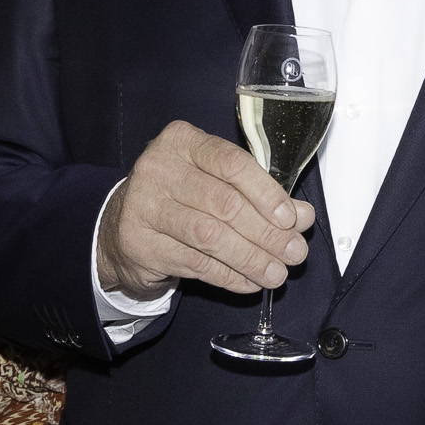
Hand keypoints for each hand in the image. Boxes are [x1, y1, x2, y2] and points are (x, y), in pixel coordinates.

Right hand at [97, 119, 316, 300]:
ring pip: (210, 236)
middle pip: (224, 203)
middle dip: (266, 232)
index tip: (291, 218)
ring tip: (276, 273)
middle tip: (293, 252)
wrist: (121, 226)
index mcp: (181, 142)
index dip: (266, 192)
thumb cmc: (179, 197)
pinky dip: (229, 276)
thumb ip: (260, 194)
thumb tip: (302, 216)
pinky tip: (249, 282)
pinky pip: (195, 264)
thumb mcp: (218, 183)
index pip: (231, 163)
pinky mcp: (140, 244)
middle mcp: (158, 169)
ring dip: (251, 258)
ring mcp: (144, 207)